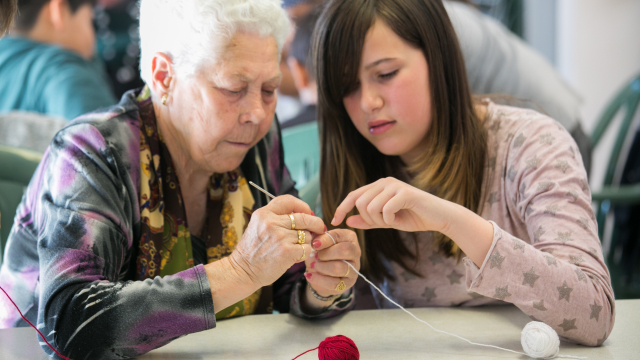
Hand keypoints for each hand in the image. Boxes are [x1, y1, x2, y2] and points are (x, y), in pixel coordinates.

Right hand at [229, 195, 323, 287]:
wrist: (242, 271)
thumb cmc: (253, 251)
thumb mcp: (258, 226)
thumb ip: (277, 218)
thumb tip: (306, 214)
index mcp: (263, 213)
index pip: (289, 201)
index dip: (302, 206)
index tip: (308, 212)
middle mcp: (271, 222)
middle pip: (304, 217)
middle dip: (315, 223)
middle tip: (319, 228)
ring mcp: (280, 236)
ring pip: (307, 234)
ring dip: (307, 242)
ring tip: (296, 247)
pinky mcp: (287, 251)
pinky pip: (307, 248)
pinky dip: (305, 253)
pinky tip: (296, 256)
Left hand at [304, 229, 359, 297]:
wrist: (322, 274)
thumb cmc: (322, 253)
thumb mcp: (319, 244)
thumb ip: (317, 239)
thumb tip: (314, 240)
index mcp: (349, 238)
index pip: (338, 235)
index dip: (325, 240)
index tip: (314, 244)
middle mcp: (355, 252)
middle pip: (344, 250)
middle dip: (326, 253)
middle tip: (316, 256)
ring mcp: (354, 269)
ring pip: (339, 268)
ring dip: (322, 267)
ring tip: (313, 266)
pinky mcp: (348, 283)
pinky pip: (334, 283)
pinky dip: (319, 279)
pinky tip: (310, 275)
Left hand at [331, 177, 448, 232]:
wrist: (439, 217)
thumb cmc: (414, 217)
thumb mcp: (386, 221)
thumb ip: (368, 220)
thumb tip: (348, 220)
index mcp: (378, 186)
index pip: (353, 195)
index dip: (342, 208)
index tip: (334, 221)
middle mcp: (385, 182)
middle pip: (360, 203)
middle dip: (368, 219)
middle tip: (383, 224)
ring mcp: (395, 185)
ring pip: (370, 207)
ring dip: (379, 220)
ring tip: (392, 221)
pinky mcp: (404, 192)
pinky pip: (385, 210)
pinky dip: (390, 220)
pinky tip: (399, 219)